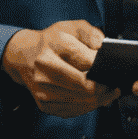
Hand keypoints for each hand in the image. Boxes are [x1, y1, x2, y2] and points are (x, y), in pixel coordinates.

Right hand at [0, 21, 120, 118]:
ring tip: (105, 92)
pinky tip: (90, 98)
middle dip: (105, 89)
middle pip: (87, 87)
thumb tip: (105, 52)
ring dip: (98, 100)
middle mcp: (46, 68)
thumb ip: (93, 35)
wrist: (24, 55)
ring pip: (82, 102)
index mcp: (56, 45)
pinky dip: (85, 106)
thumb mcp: (73, 27)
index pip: (90, 64)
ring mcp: (43, 88)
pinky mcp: (43, 103)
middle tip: (113, 86)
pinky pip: (73, 110)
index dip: (105, 69)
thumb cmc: (52, 41)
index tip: (112, 70)